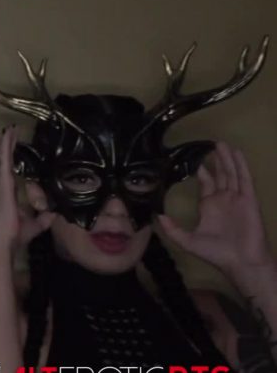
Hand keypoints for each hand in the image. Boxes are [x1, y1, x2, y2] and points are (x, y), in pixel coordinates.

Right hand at [0, 125, 55, 252]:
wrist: (5, 240)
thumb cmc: (17, 234)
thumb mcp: (37, 223)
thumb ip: (45, 216)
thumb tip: (55, 211)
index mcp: (9, 194)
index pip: (8, 172)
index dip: (7, 160)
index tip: (9, 148)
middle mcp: (3, 186)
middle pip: (2, 162)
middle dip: (4, 147)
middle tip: (5, 132)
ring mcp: (2, 183)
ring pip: (2, 158)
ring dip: (4, 143)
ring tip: (5, 129)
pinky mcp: (3, 182)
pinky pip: (4, 161)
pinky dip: (5, 148)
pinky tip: (5, 137)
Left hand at [157, 142, 275, 282]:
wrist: (240, 262)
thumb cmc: (216, 254)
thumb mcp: (187, 241)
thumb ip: (172, 229)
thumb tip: (157, 217)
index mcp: (210, 207)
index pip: (207, 185)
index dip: (203, 174)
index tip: (198, 163)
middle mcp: (223, 200)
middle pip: (220, 175)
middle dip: (216, 161)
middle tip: (212, 145)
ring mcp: (236, 199)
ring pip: (231, 174)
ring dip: (227, 159)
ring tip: (221, 143)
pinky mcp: (249, 200)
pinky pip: (245, 179)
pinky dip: (241, 166)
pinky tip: (237, 153)